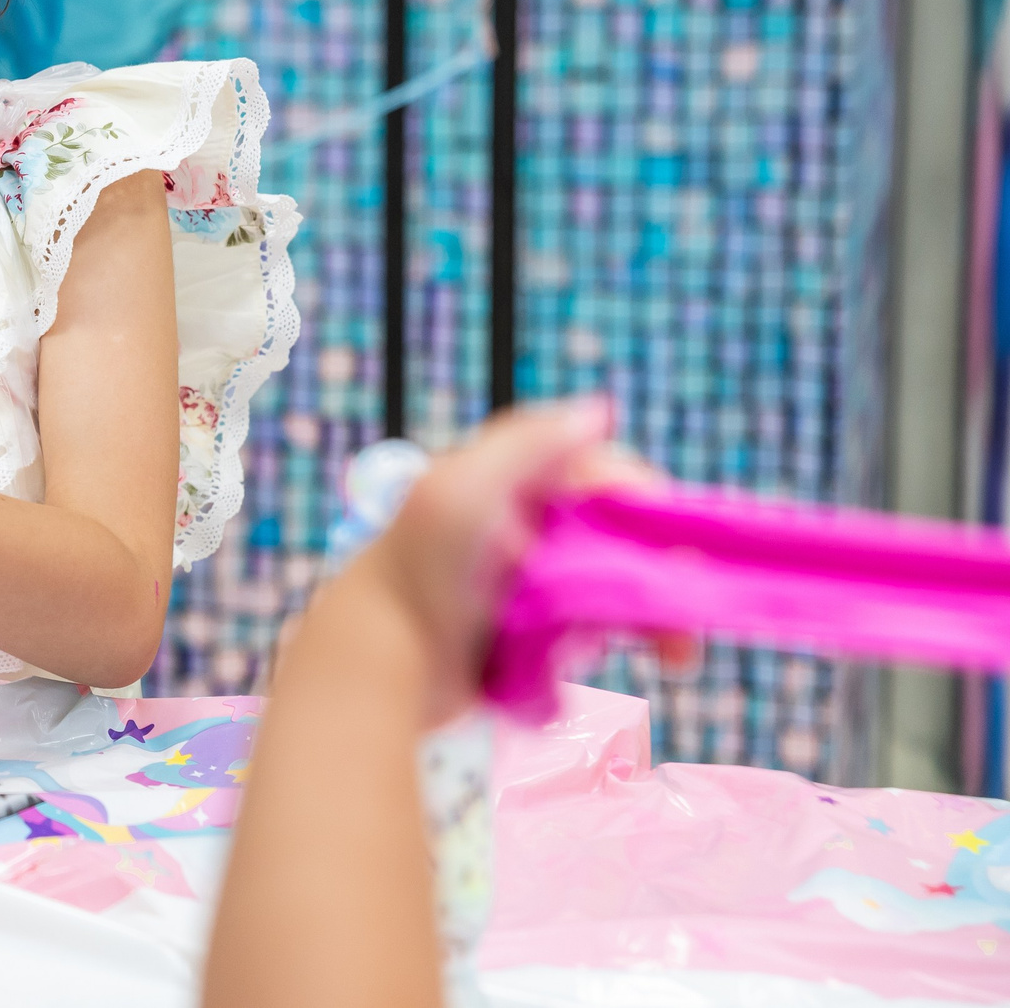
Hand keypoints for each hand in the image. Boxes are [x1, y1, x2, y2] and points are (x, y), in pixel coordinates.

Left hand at [332, 396, 676, 725]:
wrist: (378, 661)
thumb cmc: (419, 570)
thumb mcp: (463, 490)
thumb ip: (527, 442)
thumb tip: (599, 408)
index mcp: (512, 479)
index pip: (603, 474)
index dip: (647, 504)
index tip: (681, 544)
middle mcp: (523, 521)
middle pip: (618, 534)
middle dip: (660, 570)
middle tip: (690, 617)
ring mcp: (527, 577)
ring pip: (613, 583)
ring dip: (649, 613)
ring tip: (676, 651)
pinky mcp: (528, 627)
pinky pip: (589, 626)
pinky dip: (611, 640)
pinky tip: (619, 658)